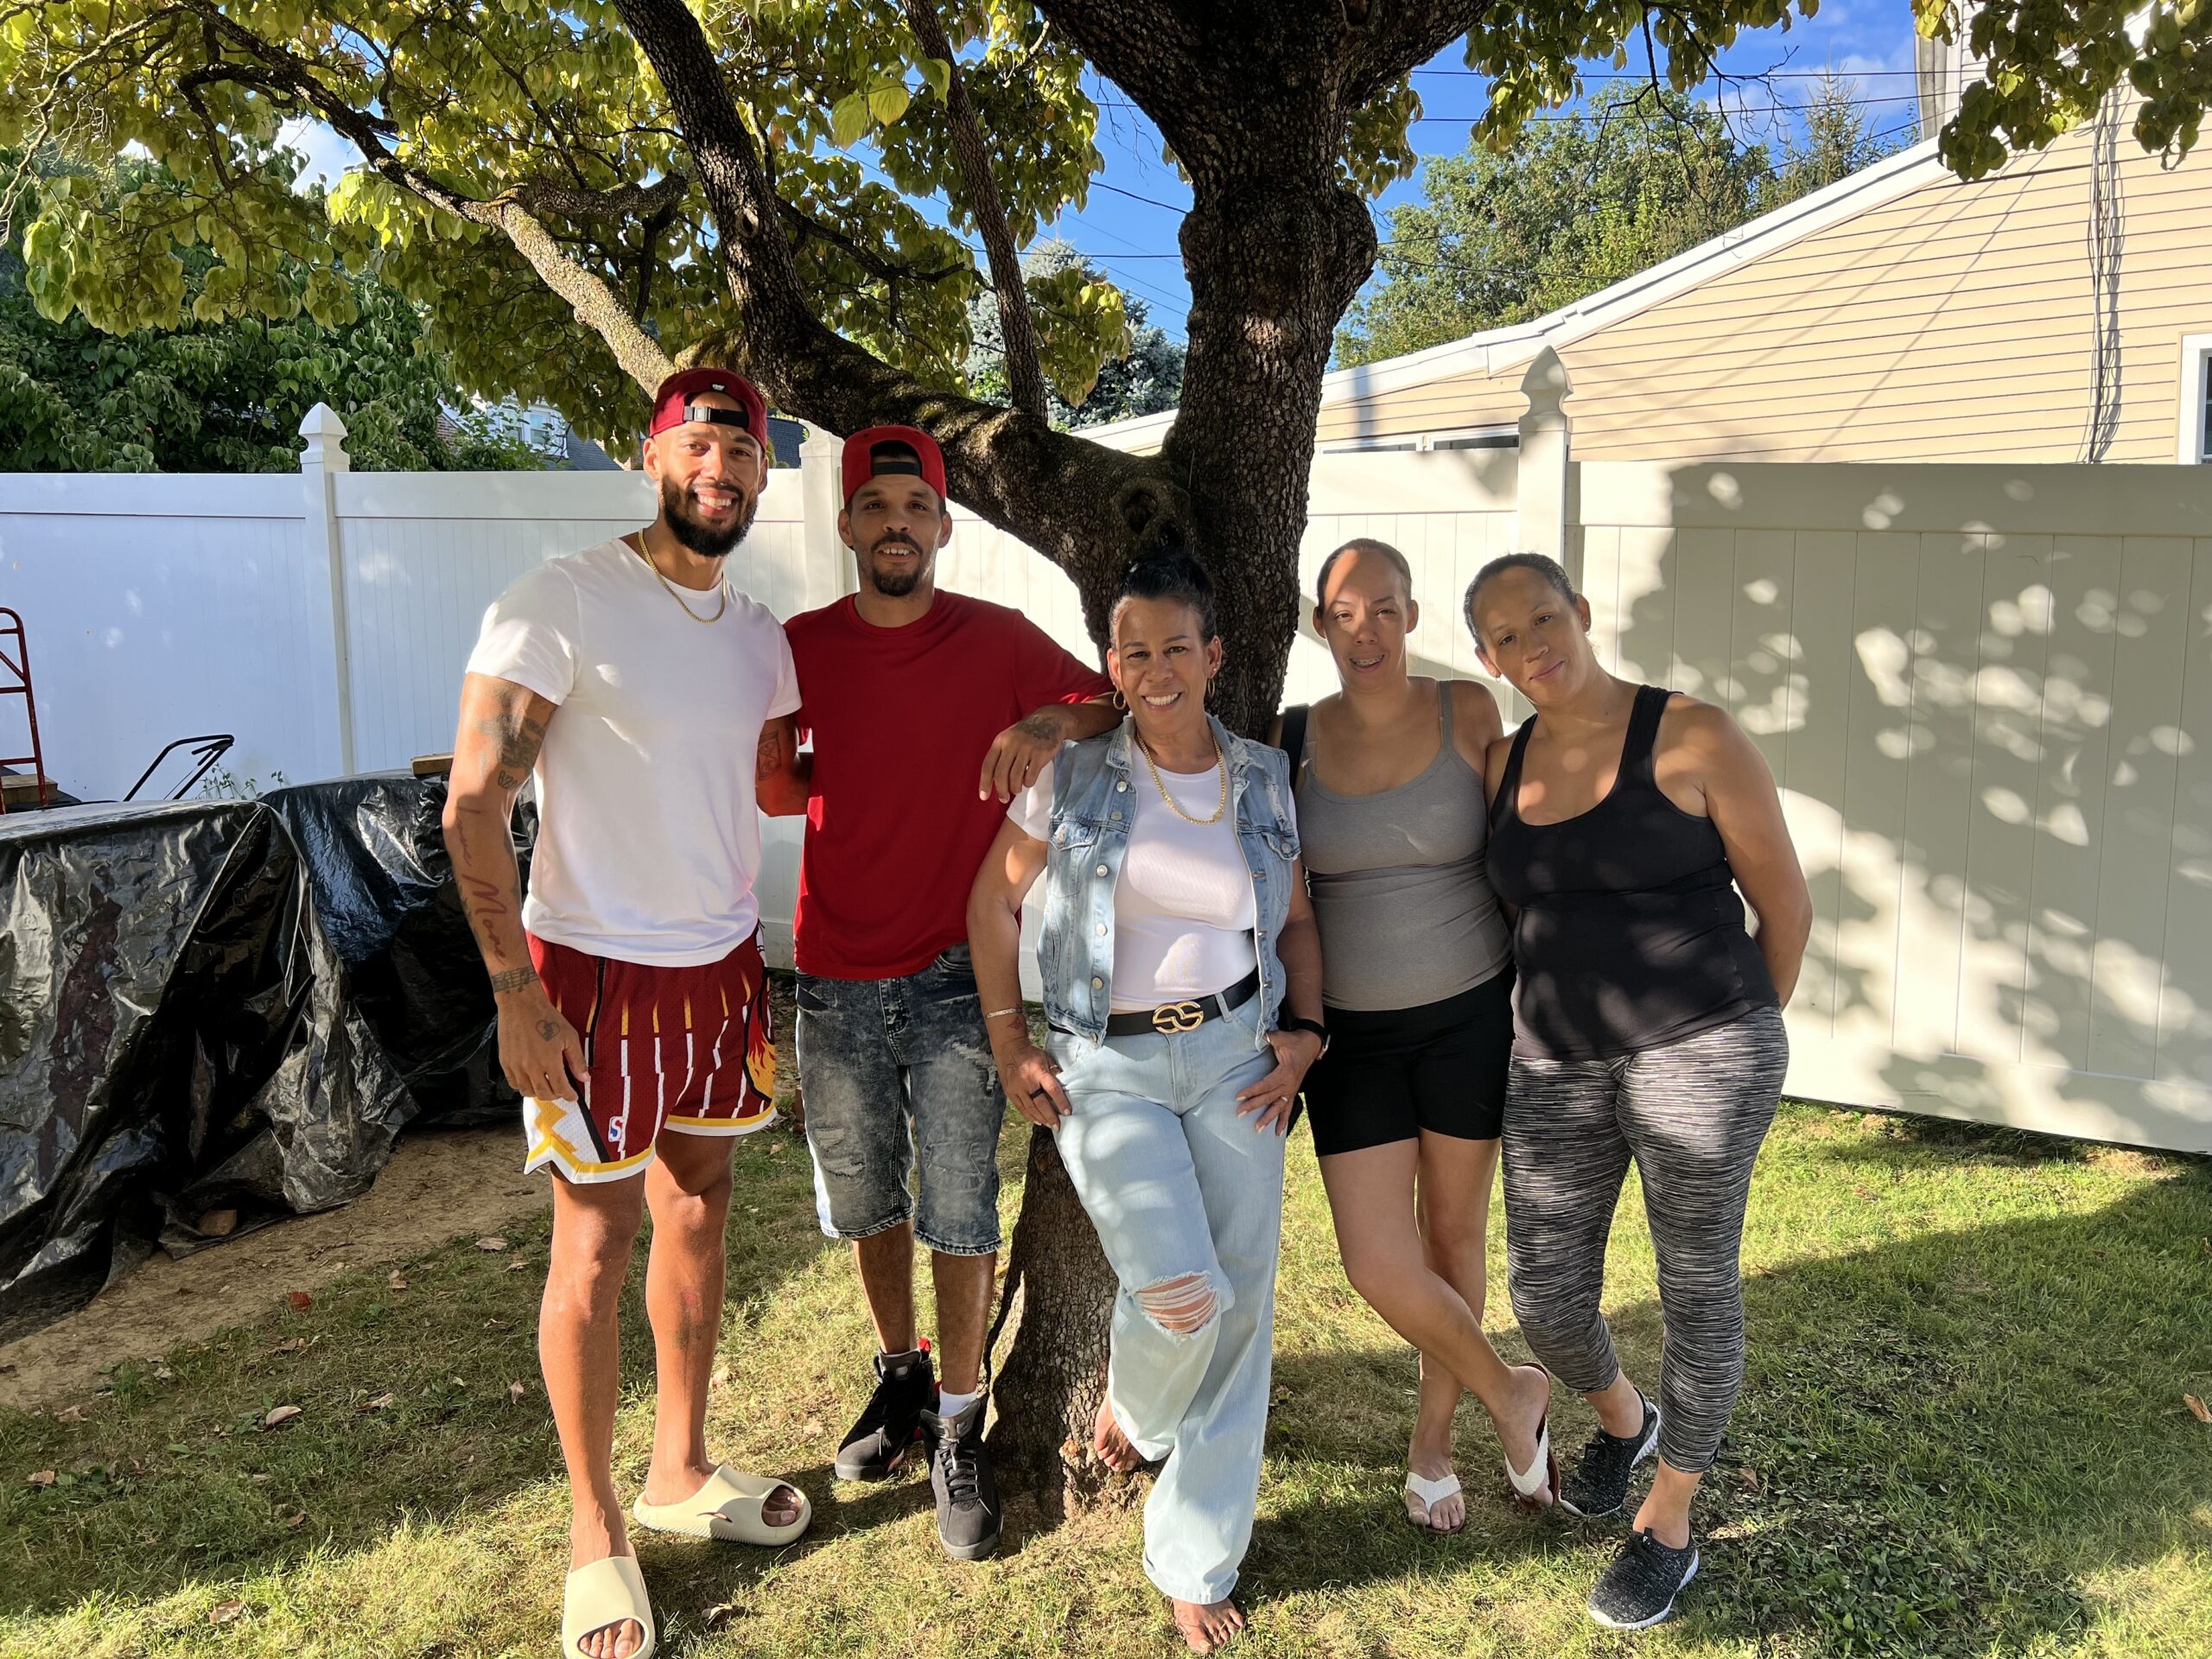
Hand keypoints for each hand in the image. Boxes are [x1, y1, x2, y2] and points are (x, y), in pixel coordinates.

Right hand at [495, 983, 587, 1103]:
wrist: (521, 1005)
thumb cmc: (547, 1018)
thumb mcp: (569, 1036)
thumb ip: (577, 1060)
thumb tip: (585, 1078)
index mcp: (549, 1061)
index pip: (560, 1088)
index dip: (569, 1096)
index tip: (573, 1097)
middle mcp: (531, 1067)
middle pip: (544, 1093)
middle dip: (555, 1096)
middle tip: (560, 1091)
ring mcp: (516, 1066)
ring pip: (527, 1091)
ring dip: (539, 1093)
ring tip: (546, 1086)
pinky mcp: (505, 1062)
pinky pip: (513, 1083)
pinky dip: (523, 1086)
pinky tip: (530, 1080)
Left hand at [978, 708, 1065, 802]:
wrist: (1049, 721)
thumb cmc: (1026, 734)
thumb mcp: (1009, 738)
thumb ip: (1000, 755)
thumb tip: (992, 781)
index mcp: (1000, 741)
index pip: (988, 765)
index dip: (984, 783)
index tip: (983, 797)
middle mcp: (1012, 744)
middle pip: (1001, 774)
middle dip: (1001, 790)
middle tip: (1003, 799)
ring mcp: (1026, 748)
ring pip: (1015, 777)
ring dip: (1015, 788)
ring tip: (1016, 790)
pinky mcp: (1040, 754)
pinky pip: (1030, 776)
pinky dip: (1028, 783)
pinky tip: (1028, 781)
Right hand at [995, 1039, 1071, 1125]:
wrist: (1009, 1049)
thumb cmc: (1030, 1054)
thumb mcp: (1046, 1058)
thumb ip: (1055, 1071)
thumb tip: (1065, 1084)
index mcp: (1038, 1072)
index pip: (1052, 1090)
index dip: (1061, 1102)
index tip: (1067, 1112)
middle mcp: (1027, 1081)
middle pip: (1041, 1103)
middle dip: (1051, 1116)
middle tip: (1058, 1126)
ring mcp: (1017, 1088)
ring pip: (1030, 1108)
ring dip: (1041, 1118)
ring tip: (1050, 1125)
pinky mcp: (1010, 1092)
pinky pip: (1020, 1107)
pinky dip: (1029, 1115)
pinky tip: (1037, 1121)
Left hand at [1236, 1029, 1321, 1135]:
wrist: (1310, 1045)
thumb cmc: (1293, 1042)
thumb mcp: (1280, 1038)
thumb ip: (1268, 1038)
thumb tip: (1257, 1036)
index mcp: (1285, 1073)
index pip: (1265, 1085)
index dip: (1251, 1091)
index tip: (1238, 1097)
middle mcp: (1289, 1085)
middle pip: (1269, 1098)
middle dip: (1254, 1106)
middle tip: (1239, 1114)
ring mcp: (1292, 1090)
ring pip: (1278, 1107)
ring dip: (1268, 1119)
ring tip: (1257, 1129)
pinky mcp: (1293, 1092)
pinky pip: (1288, 1109)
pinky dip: (1283, 1121)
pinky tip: (1277, 1133)